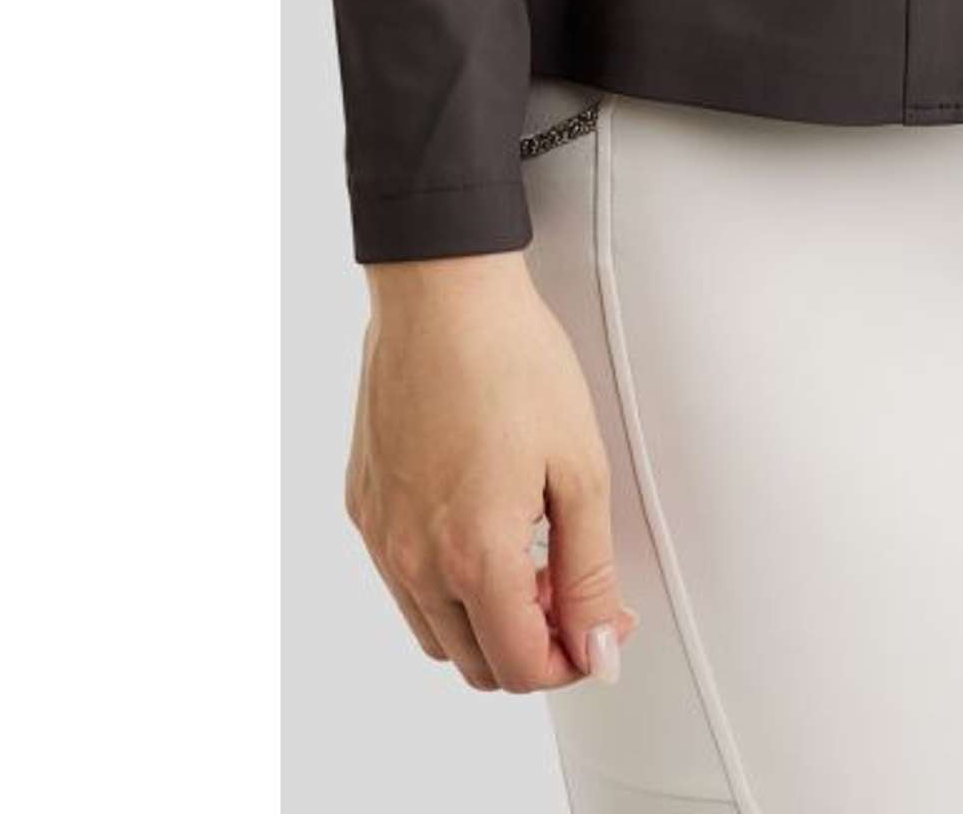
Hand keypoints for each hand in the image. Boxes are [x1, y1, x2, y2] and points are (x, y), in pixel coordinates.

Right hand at [345, 252, 643, 690]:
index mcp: (475, 555)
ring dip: (485, 619)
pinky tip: (481, 520)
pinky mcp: (363, 508)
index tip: (600, 624)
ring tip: (528, 552)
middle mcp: (415, 560)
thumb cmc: (513, 360)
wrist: (442, 294)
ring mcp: (381, 537)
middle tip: (568, 584)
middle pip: (476, 664)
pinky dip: (444, 580)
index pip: (521, 668)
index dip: (574, 659)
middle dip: (531, 643)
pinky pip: (402, 580)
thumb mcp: (580, 469)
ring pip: (435, 631)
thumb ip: (590, 573)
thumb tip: (599, 647)